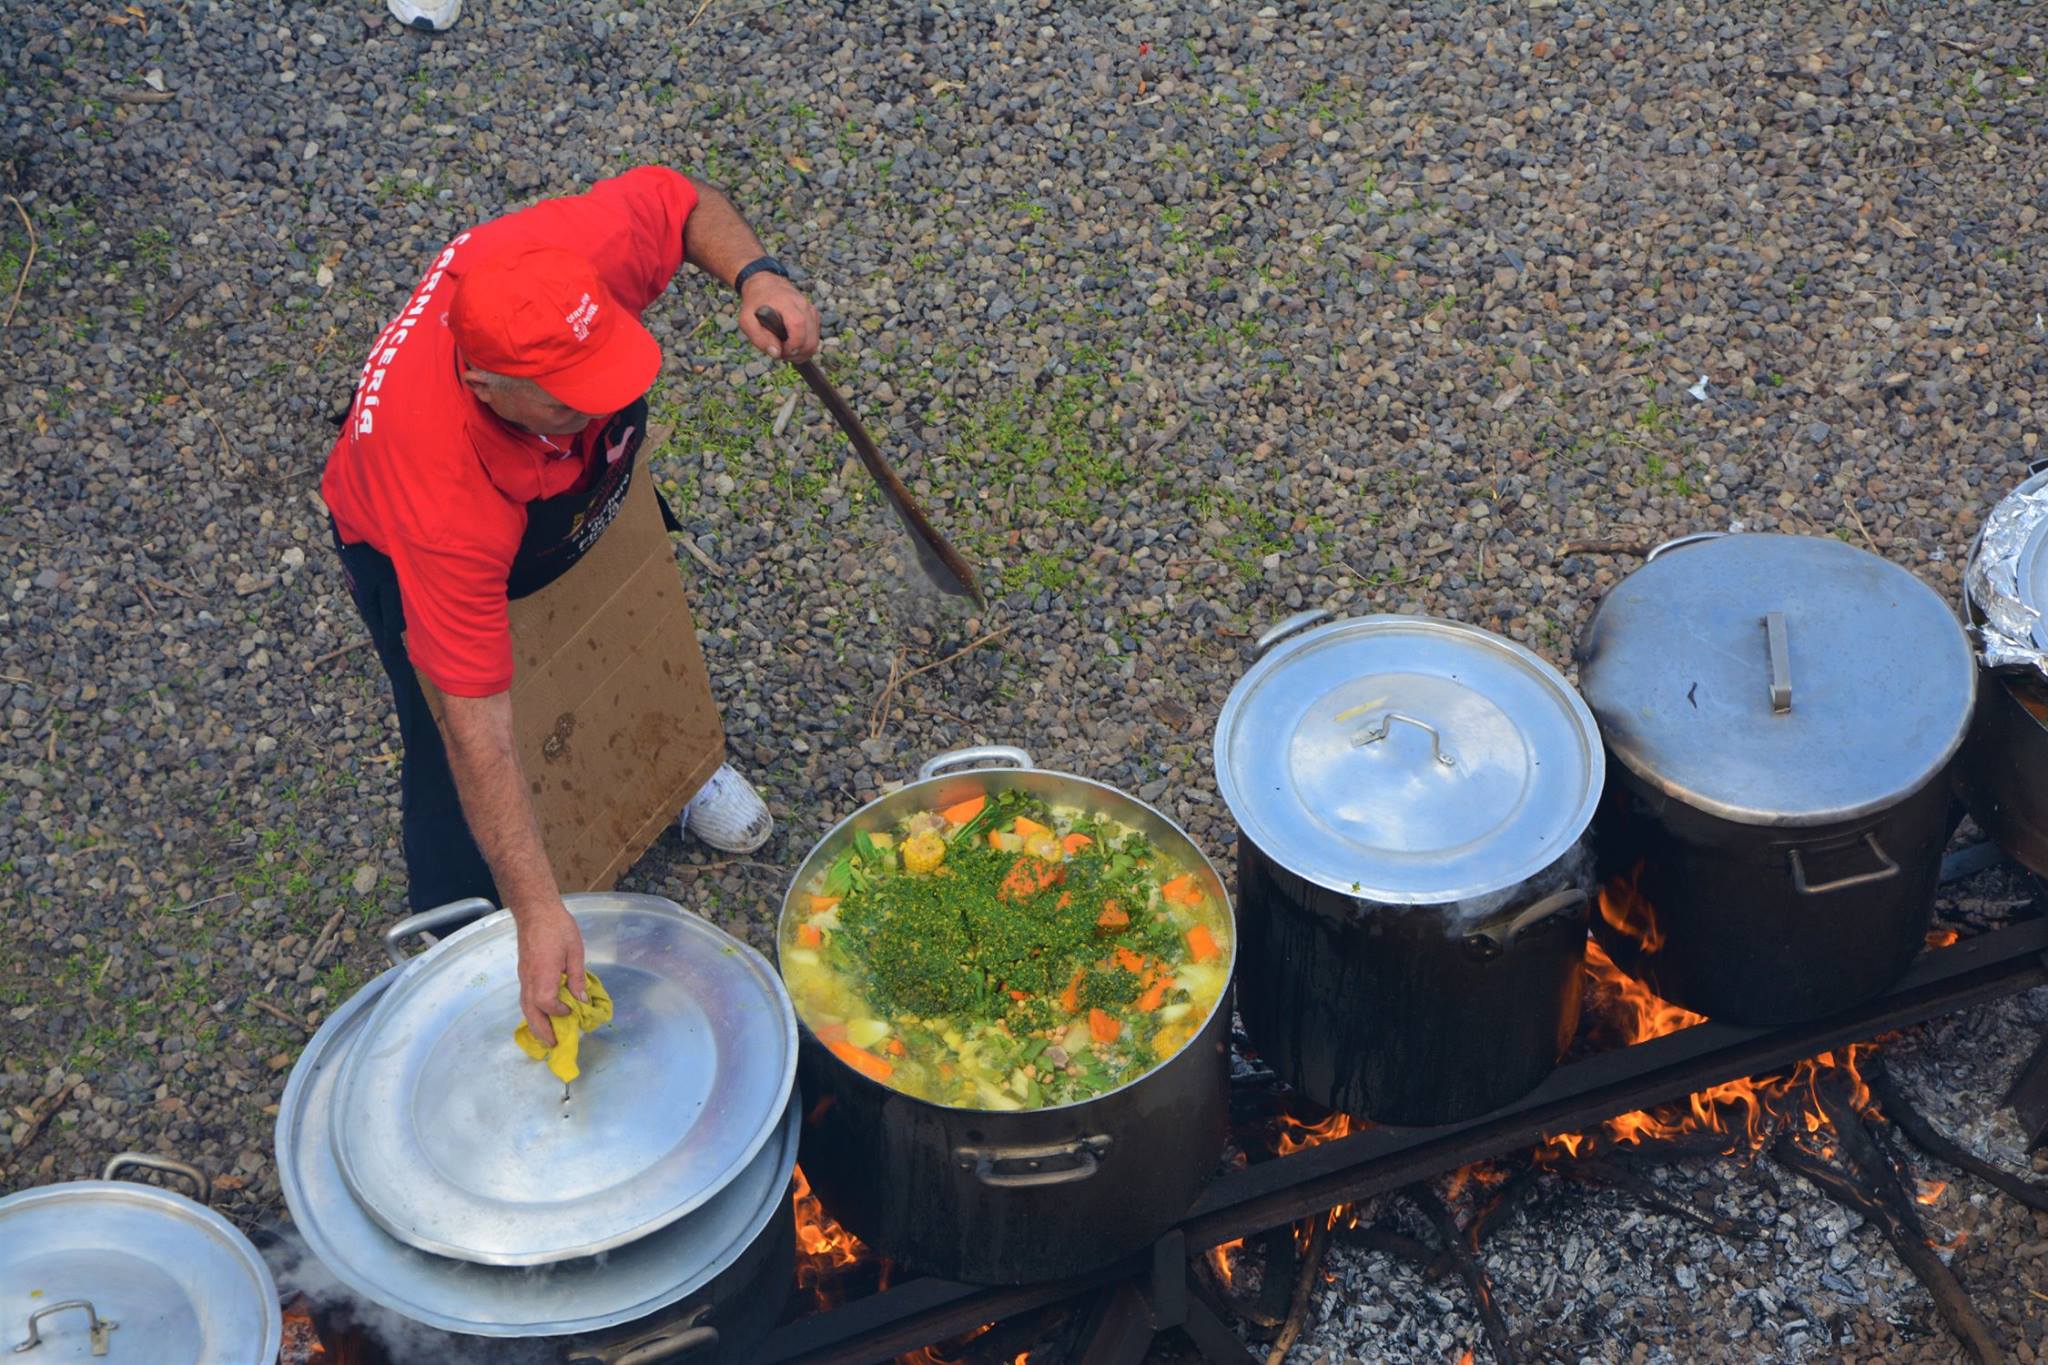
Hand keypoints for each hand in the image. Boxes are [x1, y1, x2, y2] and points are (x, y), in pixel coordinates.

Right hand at [515, 899, 586, 1046]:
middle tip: (553, 1045)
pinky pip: (525, 998)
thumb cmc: (557, 927)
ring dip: (535, 1024)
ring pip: (525, 1007)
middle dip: (541, 1031)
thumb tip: (581, 1000)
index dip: (560, 1012)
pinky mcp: (523, 973)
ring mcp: (523, 977)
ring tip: (547, 1036)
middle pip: (531, 1012)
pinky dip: (532, 1011)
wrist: (535, 911)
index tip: (572, 1011)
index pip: (548, 1004)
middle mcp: (529, 979)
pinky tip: (541, 1015)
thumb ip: (577, 978)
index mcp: (543, 975)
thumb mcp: (574, 951)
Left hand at [738, 275, 820, 362]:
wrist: (766, 285)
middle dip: (797, 353)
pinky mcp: (814, 315)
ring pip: (815, 341)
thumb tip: (776, 353)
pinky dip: (805, 346)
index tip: (782, 352)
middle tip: (782, 353)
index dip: (793, 344)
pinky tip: (792, 343)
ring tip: (786, 349)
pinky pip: (815, 337)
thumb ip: (758, 338)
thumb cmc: (755, 304)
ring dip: (801, 352)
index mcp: (786, 303)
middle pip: (810, 338)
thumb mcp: (746, 320)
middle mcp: (802, 305)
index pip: (798, 326)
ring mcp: (810, 309)